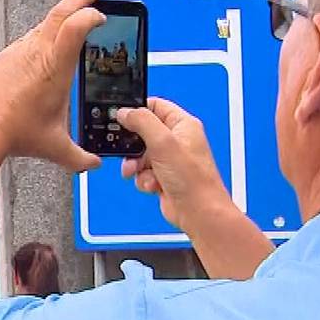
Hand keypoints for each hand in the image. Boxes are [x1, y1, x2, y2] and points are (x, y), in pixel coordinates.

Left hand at [0, 0, 104, 172]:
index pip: (76, 25)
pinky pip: (28, 39)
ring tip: (71, 20)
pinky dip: (42, 35)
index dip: (92, 14)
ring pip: (43, 24)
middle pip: (60, 10)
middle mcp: (36, 52)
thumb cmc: (14, 133)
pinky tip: (44, 48)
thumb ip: (79, 158)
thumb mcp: (55, 147)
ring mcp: (18, 52)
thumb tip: (93, 164)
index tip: (102, 15)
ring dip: (60, 18)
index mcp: (55, 66)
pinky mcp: (5, 58)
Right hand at [117, 97, 237, 232]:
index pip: (155, 106)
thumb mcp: (163, 144)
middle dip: (133, 146)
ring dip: (136, 166)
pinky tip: (154, 184)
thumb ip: (142, 122)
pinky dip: (144, 179)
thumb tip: (125, 112)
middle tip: (128, 152)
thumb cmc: (194, 181)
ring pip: (140, 155)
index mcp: (183, 125)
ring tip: (142, 173)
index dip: (137, 110)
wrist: (198, 213)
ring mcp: (170, 160)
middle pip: (143, 132)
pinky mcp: (163, 176)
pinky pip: (143, 172)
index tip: (121, 117)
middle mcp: (177, 140)